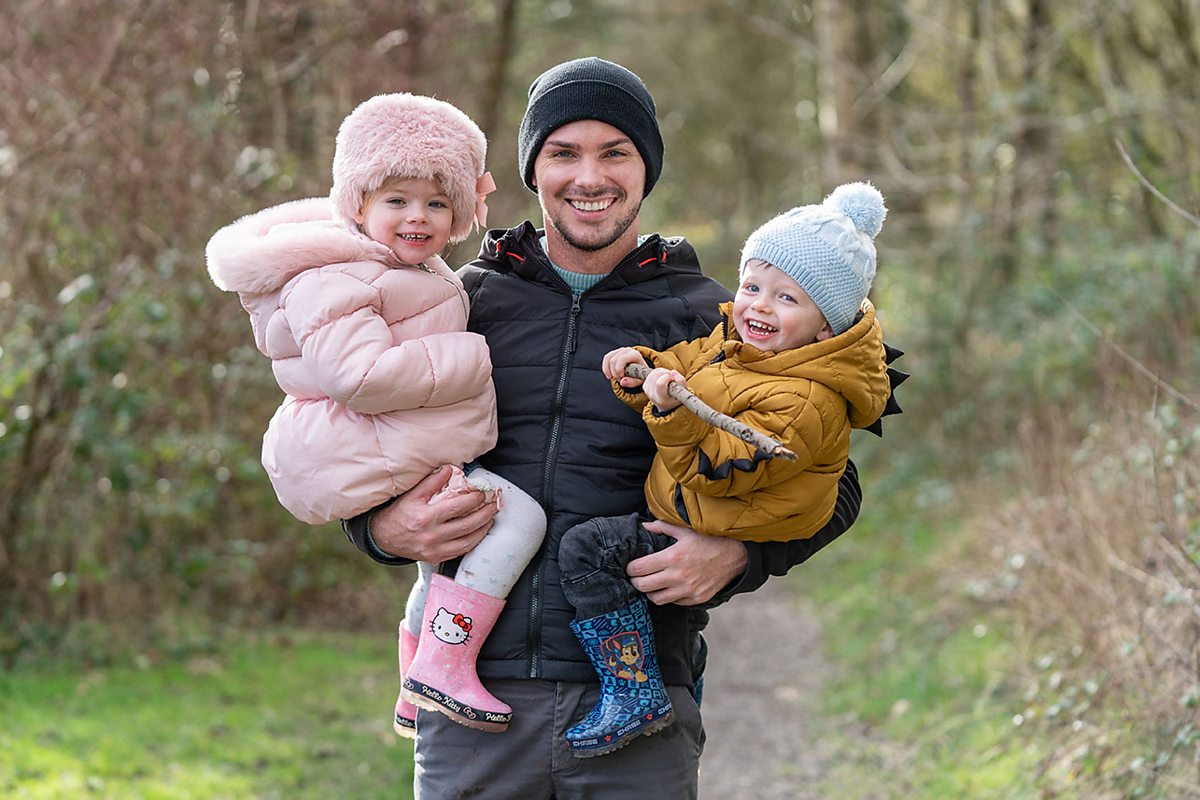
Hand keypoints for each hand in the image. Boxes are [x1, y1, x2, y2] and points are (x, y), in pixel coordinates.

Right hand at [368, 465, 497, 562]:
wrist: (383, 537)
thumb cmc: (399, 513)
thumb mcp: (412, 494)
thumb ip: (432, 481)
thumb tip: (451, 469)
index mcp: (425, 517)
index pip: (457, 507)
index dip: (473, 499)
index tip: (482, 492)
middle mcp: (431, 536)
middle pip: (466, 525)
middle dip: (484, 514)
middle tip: (493, 505)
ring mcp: (434, 550)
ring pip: (467, 542)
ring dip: (483, 530)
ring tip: (490, 518)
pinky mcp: (436, 558)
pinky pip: (460, 551)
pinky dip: (473, 542)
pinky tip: (478, 532)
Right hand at [602, 347, 648, 388]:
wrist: (641, 370)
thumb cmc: (641, 375)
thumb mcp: (640, 380)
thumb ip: (632, 382)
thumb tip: (622, 381)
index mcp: (635, 354)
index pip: (622, 359)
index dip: (618, 369)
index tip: (621, 377)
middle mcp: (627, 350)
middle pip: (613, 360)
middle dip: (614, 372)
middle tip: (619, 379)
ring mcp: (620, 350)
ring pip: (608, 358)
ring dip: (608, 370)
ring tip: (613, 378)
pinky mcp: (615, 353)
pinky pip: (606, 358)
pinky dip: (605, 368)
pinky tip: (609, 375)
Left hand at [626, 519, 748, 605]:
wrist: (734, 556)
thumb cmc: (708, 541)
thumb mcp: (685, 531)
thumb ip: (662, 528)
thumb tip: (644, 526)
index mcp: (672, 557)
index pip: (638, 568)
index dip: (630, 568)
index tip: (631, 566)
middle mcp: (678, 576)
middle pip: (643, 586)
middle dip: (635, 581)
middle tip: (636, 576)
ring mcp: (688, 590)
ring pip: (656, 599)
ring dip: (650, 592)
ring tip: (651, 583)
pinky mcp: (696, 599)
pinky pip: (674, 603)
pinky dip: (668, 596)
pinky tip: (669, 587)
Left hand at [642, 368, 685, 412]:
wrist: (667, 405)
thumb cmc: (676, 398)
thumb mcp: (683, 392)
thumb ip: (680, 381)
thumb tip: (672, 372)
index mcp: (662, 399)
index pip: (660, 383)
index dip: (667, 377)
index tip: (672, 379)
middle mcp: (652, 395)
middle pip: (657, 374)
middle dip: (666, 373)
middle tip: (671, 378)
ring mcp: (647, 391)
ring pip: (654, 372)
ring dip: (663, 372)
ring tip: (668, 379)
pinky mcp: (644, 386)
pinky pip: (651, 373)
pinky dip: (659, 373)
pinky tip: (663, 379)